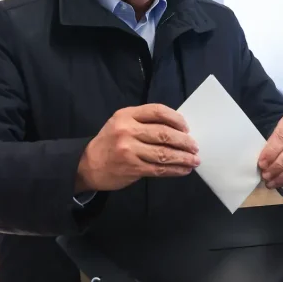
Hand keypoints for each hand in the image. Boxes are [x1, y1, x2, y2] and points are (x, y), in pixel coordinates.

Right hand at [76, 104, 200, 192]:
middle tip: (195, 146)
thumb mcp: (121, 123)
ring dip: (183, 158)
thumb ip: (144, 122)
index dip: (176, 119)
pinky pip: (159, 168)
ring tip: (194, 160)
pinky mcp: (132, 167)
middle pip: (164, 133)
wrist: (87, 165)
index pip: (157, 111)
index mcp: (127, 115)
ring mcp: (130, 150)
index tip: (187, 128)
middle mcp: (127, 130)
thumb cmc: (109, 143)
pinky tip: (183, 170)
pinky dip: (174, 170)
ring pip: (164, 153)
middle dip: (184, 141)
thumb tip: (177, 129)